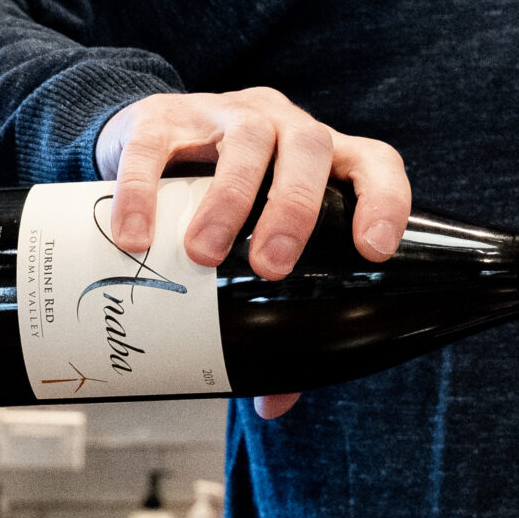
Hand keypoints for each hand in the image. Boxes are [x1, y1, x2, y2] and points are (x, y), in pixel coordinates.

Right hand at [93, 88, 409, 419]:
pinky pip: (155, 146)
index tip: (374, 250)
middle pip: (310, 148)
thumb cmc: (222, 200)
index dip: (384, 200)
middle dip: (295, 209)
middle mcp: (283, 126)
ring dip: (227, 200)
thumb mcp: (252, 241)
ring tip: (202, 256)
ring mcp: (223, 114)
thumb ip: (272, 313)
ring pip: (245, 141)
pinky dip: (143, 190)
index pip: (374, 163)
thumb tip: (273, 403)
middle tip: (270, 267)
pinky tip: (134, 237)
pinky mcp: (160, 118)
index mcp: (323, 159)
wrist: (144, 137)